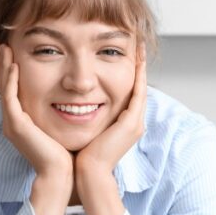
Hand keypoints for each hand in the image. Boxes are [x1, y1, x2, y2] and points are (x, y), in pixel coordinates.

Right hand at [0, 44, 72, 214]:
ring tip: (3, 47)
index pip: (11, 88)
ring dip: (3, 66)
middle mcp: (12, 120)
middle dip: (0, 63)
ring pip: (3, 88)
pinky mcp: (17, 126)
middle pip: (2, 85)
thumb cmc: (65, 151)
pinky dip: (12, 80)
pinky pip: (10, 98)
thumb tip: (66, 94)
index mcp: (20, 119)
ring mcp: (12, 123)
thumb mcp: (57, 124)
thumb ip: (55, 109)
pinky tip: (15, 65)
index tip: (10, 48)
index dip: (8, 68)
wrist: (62, 174)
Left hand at [75, 48, 146, 214]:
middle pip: (138, 85)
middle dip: (137, 62)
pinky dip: (138, 73)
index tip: (124, 51)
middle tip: (135, 40)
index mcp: (124, 124)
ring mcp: (135, 122)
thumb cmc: (81, 156)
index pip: (129, 91)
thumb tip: (74, 106)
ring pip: (141, 84)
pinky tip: (135, 56)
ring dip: (140, 63)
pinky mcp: (132, 122)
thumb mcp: (85, 131)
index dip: (128, 71)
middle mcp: (134, 121)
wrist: (87, 174)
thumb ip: (85, 116)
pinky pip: (138, 91)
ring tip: (137, 42)